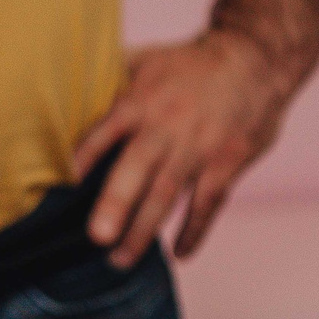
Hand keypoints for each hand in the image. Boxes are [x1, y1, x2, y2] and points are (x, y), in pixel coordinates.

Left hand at [71, 30, 293, 268]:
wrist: (255, 60)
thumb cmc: (192, 63)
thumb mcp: (148, 58)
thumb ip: (110, 76)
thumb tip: (63, 82)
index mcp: (141, 101)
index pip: (105, 132)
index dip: (85, 157)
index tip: (66, 184)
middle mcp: (167, 126)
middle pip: (139, 168)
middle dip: (118, 203)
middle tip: (97, 237)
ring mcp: (200, 147)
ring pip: (169, 193)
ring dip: (145, 229)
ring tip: (121, 260)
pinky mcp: (227, 161)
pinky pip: (208, 202)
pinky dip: (195, 229)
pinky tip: (180, 252)